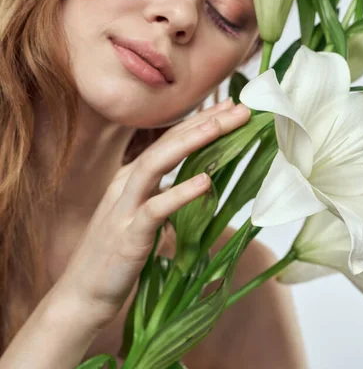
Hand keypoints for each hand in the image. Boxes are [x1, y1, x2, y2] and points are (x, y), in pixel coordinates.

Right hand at [55, 99, 250, 328]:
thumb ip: (166, 198)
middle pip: (167, 144)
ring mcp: (124, 208)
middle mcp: (126, 185)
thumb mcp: (143, 218)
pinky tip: (205, 182)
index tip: (229, 108)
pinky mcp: (128, 235)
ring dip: (191, 143)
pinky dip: (180, 193)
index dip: (199, 122)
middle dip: (204, 123)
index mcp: (132, 180)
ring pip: (157, 164)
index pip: (169, 141)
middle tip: (239, 108)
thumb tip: (199, 185)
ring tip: (220, 127)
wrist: (83, 295)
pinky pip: (155, 209)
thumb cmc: (118, 257)